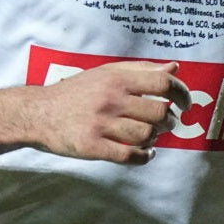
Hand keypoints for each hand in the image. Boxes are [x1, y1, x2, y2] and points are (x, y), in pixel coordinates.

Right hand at [35, 61, 192, 164]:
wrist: (37, 112)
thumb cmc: (75, 92)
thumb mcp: (107, 73)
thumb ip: (141, 70)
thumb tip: (174, 66)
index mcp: (117, 78)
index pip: (163, 82)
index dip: (182, 93)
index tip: (186, 103)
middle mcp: (111, 99)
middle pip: (159, 112)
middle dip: (170, 121)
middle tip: (167, 123)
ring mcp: (101, 123)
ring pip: (147, 135)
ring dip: (156, 139)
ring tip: (152, 137)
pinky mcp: (92, 146)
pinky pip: (129, 156)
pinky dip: (144, 157)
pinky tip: (144, 153)